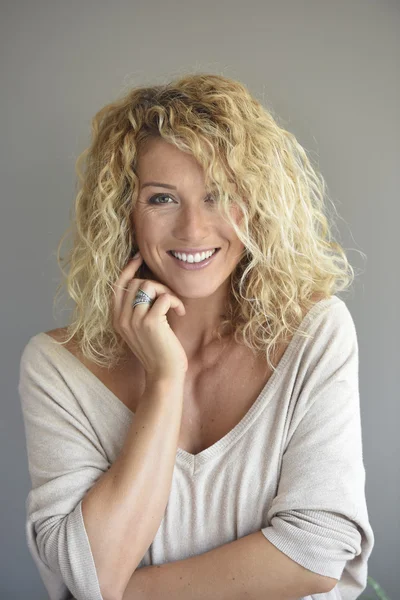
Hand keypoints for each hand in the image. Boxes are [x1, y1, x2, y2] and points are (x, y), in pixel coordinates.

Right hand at [112, 253, 187, 381]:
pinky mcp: (151, 322)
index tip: (139, 257)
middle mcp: (122, 318)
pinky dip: (176, 301)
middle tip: (170, 298)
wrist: (164, 374)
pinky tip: (181, 312)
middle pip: (135, 282)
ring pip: (148, 286)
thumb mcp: (141, 329)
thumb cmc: (158, 351)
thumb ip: (138, 310)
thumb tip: (146, 283)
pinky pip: (164, 297)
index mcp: (117, 319)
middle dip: (156, 284)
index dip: (128, 269)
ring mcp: (134, 320)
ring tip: (175, 306)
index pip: (118, 286)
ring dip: (166, 291)